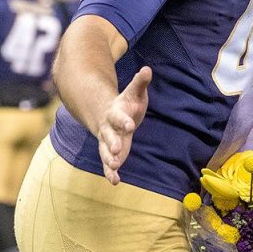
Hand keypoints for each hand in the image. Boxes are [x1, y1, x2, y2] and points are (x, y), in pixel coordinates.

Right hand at [97, 66, 151, 184]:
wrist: (109, 113)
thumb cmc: (127, 102)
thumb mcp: (134, 92)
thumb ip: (140, 82)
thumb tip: (148, 69)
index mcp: (116, 113)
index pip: (120, 117)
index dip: (124, 120)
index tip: (130, 124)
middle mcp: (109, 128)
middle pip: (109, 136)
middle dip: (111, 143)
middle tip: (114, 152)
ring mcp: (108, 140)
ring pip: (105, 151)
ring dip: (108, 160)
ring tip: (113, 169)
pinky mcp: (110, 151)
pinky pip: (108, 163)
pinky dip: (110, 172)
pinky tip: (114, 182)